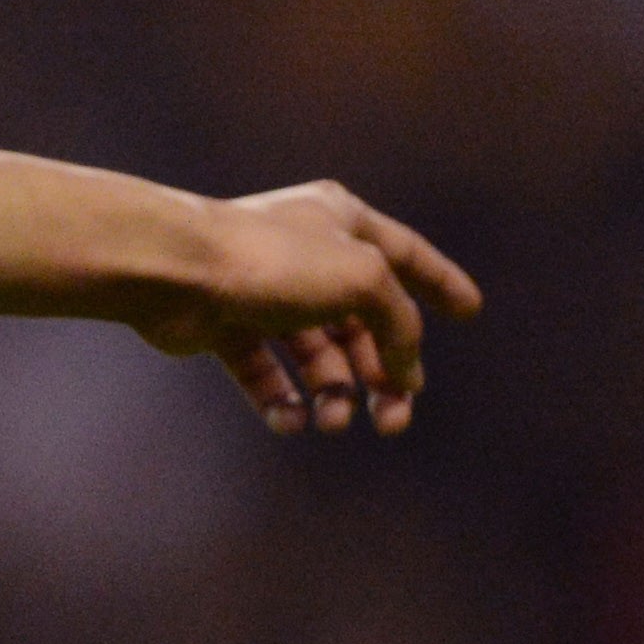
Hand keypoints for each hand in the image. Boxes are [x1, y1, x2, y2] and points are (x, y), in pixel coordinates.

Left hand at [129, 182, 482, 436]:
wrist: (172, 270)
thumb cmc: (271, 261)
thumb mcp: (363, 280)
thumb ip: (400, 321)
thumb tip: (402, 369)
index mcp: (342, 221)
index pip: (406, 255)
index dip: (440, 282)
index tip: (470, 310)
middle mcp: (306, 253)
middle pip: (362, 322)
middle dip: (383, 374)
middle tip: (392, 420)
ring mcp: (263, 291)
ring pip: (316, 353)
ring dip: (332, 394)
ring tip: (332, 421)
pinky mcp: (225, 325)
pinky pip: (265, 372)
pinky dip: (282, 400)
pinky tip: (291, 420)